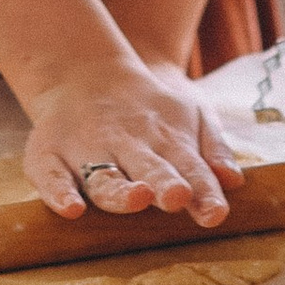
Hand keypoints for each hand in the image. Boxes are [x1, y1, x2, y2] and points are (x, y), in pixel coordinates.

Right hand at [20, 56, 245, 225]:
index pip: (190, 169)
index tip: (215, 213)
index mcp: (166, 141)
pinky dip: (58, 193)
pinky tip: (71, 209)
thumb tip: (234, 180)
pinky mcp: (50, 153)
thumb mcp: (191, 113)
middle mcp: (128, 147)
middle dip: (163, 184)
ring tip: (135, 198)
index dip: (203, 191)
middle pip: (148, 169)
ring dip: (119, 191)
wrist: (87, 71)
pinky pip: (51, 175)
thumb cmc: (150, 108)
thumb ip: (212, 147)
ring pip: (103, 176)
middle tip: (176, 196)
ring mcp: (88, 149)